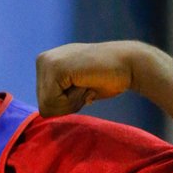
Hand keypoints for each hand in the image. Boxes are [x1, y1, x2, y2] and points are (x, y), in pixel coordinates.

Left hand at [36, 41, 153, 116]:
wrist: (130, 64)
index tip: (83, 86)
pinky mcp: (56, 68)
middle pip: (43, 106)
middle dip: (68, 105)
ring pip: (48, 106)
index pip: (44, 103)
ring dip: (71, 103)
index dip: (66, 104)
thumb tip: (45, 113)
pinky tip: (86, 83)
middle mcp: (42, 59)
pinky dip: (73, 101)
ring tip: (86, 83)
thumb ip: (60, 96)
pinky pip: (54, 103)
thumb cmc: (108, 78)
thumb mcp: (75, 88)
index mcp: (45, 63)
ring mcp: (47, 62)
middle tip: (86, 85)